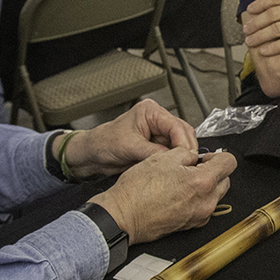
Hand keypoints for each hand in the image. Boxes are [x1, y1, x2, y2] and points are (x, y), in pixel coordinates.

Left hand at [62, 99, 196, 179]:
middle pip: (182, 133)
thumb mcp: (129, 147)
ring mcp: (157, 133)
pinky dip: (174, 160)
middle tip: (187, 164)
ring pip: (180, 144)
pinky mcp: (156, 145)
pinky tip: (173, 168)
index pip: (175, 125)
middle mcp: (156, 120)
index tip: (187, 157)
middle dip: (185, 149)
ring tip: (181, 168)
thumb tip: (172, 159)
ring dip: (180, 156)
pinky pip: (172, 153)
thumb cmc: (103, 143)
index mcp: (150, 111)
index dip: (183, 143)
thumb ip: (152, 152)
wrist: (92, 155)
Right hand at [90, 147, 234, 242]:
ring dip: (206, 186)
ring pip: (215, 195)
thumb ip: (187, 153)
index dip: (218, 155)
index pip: (230, 162)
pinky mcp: (191, 225)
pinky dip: (197, 199)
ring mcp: (199, 216)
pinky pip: (203, 208)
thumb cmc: (138, 190)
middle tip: (193, 167)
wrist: (123, 216)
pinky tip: (179, 194)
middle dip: (213, 171)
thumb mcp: (163, 158)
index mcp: (203, 182)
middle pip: (225, 180)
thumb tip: (195, 156)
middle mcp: (206, 202)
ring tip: (183, 180)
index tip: (206, 157)